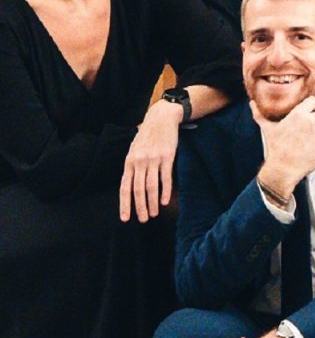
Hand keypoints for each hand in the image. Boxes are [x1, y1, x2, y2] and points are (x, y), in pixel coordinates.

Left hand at [119, 98, 182, 221]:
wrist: (161, 117)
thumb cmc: (147, 135)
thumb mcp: (134, 149)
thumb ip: (132, 166)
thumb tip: (129, 186)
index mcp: (129, 161)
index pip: (125, 187)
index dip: (125, 204)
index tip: (125, 219)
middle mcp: (139, 162)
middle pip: (138, 190)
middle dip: (140, 207)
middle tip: (143, 220)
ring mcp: (153, 159)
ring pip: (151, 186)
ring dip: (152, 203)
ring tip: (153, 214)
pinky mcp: (167, 156)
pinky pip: (165, 178)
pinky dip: (165, 191)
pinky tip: (164, 201)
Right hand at [254, 97, 314, 199]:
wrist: (283, 170)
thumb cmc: (276, 148)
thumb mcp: (268, 129)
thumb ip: (260, 114)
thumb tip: (252, 103)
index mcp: (299, 114)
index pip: (312, 101)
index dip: (309, 106)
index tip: (305, 111)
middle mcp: (311, 121)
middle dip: (311, 121)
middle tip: (301, 131)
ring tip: (304, 142)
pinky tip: (309, 149)